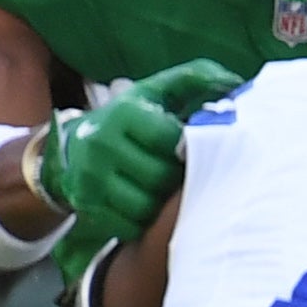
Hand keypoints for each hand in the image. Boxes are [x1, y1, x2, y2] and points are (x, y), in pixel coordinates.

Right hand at [30, 58, 240, 236]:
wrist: (73, 149)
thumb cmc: (130, 120)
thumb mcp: (156, 92)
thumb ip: (194, 79)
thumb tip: (233, 81)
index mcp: (123, 113)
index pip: (173, 141)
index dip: (188, 149)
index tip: (189, 150)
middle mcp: (101, 144)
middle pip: (162, 177)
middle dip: (176, 178)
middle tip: (178, 173)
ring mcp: (90, 178)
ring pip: (148, 206)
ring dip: (161, 205)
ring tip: (160, 189)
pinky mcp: (86, 206)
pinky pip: (131, 226)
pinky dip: (143, 222)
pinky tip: (143, 206)